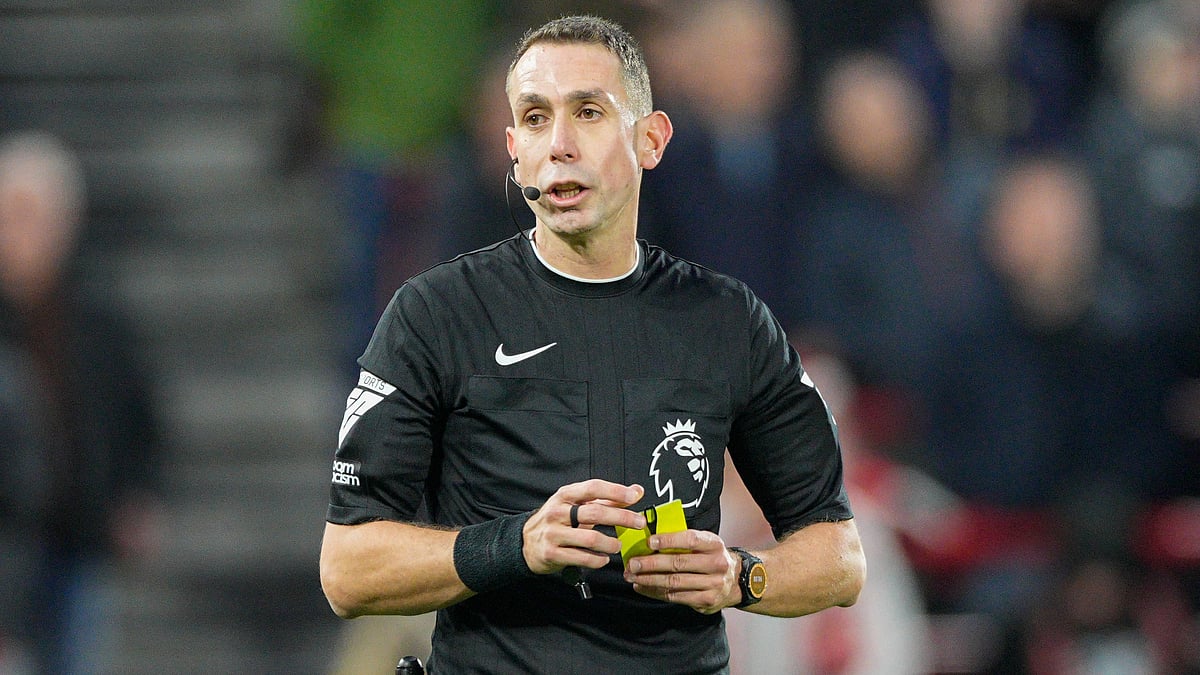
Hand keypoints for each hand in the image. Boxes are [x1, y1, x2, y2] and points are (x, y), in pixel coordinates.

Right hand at [522, 479, 645, 574]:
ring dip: (610, 543)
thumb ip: (607, 499)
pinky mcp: (552, 553)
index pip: (592, 488)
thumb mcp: (576, 505)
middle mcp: (557, 512)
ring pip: (590, 538)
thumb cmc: (557, 521)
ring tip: (617, 546)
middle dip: (621, 518)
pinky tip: (603, 558)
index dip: (615, 491)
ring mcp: (553, 533)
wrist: (525, 542)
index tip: (634, 497)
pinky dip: (598, 560)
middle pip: (595, 513)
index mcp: (565, 496)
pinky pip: (582, 558)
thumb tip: (636, 492)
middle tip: (638, 523)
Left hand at [623, 529, 740, 613]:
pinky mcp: (705, 601)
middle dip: (651, 564)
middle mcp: (716, 564)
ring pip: (674, 582)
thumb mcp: (705, 543)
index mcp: (714, 545)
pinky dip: (655, 592)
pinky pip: (675, 596)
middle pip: (678, 564)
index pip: (690, 539)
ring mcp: (712, 585)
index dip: (669, 540)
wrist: (736, 580)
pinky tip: (642, 587)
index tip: (649, 541)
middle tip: (633, 563)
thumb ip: (684, 541)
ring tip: (632, 576)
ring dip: (649, 580)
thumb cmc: (711, 557)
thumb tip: (651, 541)